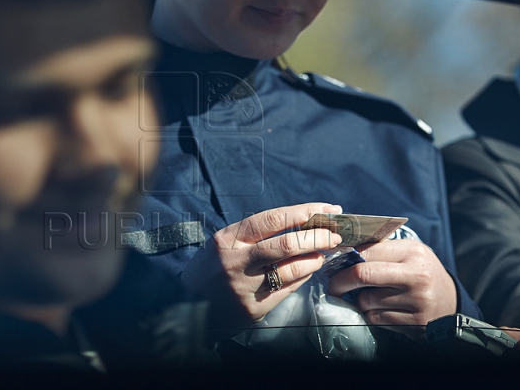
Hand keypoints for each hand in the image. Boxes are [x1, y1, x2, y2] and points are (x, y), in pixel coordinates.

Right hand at [181, 203, 342, 330]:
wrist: (186, 302)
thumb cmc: (212, 266)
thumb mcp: (225, 243)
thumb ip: (256, 234)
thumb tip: (301, 223)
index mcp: (228, 239)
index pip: (272, 219)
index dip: (303, 212)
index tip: (326, 210)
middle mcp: (236, 261)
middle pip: (286, 244)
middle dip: (317, 237)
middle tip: (334, 235)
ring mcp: (244, 287)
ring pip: (292, 269)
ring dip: (314, 259)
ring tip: (322, 254)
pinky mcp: (253, 308)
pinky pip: (288, 289)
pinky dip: (303, 277)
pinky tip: (307, 271)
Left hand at [328, 239, 456, 339]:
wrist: (450, 303)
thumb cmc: (422, 273)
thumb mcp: (408, 253)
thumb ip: (380, 249)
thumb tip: (343, 250)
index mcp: (413, 252)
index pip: (367, 251)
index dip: (344, 258)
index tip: (333, 265)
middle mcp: (416, 276)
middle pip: (362, 275)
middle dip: (340, 281)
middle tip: (333, 286)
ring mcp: (416, 301)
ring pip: (366, 300)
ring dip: (359, 301)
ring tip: (367, 297)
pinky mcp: (414, 322)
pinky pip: (375, 318)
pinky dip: (370, 314)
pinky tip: (379, 309)